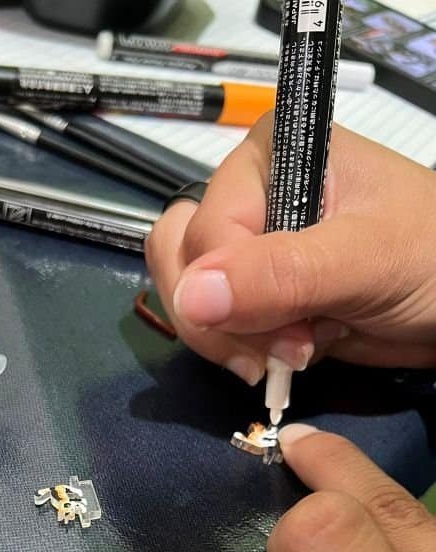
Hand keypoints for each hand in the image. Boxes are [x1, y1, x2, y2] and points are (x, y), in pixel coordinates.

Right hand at [144, 118, 435, 385]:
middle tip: (287, 353)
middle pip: (180, 260)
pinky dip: (245, 349)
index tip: (290, 336)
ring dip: (233, 340)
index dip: (230, 292)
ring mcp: (249, 246)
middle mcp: (249, 194)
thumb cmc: (432, 259)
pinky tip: (292, 354)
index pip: (203, 230)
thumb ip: (281, 274)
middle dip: (224, 321)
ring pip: (188, 297)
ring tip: (297, 354)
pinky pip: (215, 324)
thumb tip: (191, 296)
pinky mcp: (256, 292)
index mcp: (269, 157)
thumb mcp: (364, 260)